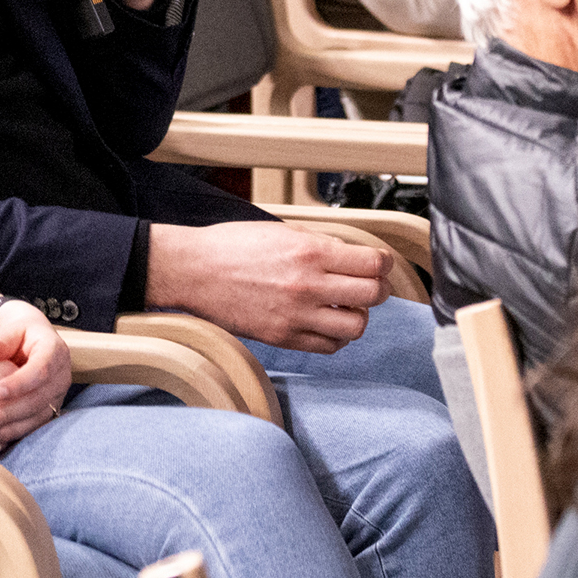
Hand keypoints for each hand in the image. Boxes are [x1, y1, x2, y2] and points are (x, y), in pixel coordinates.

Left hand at [0, 301, 70, 451]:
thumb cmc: (19, 335)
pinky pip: (33, 427)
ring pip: (37, 418)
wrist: (32, 343)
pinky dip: (13, 435)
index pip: (40, 370)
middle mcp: (61, 376)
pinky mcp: (49, 411)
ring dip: (9, 430)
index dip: (18, 384)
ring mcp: (57, 396)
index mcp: (55, 351)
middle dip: (9, 413)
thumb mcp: (11, 329)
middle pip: (38, 399)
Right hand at [145, 222, 392, 352]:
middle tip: (372, 286)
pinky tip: (326, 323)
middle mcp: (308, 284)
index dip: (383, 263)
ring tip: (347, 307)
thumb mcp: (282, 231)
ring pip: (357, 326)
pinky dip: (336, 336)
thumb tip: (352, 256)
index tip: (379, 264)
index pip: (373, 263)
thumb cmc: (232, 246)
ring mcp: (297, 315)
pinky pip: (329, 346)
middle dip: (379, 289)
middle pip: (373, 295)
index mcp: (310, 251)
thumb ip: (320, 245)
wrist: (195, 270)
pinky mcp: (284, 337)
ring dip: (359, 315)